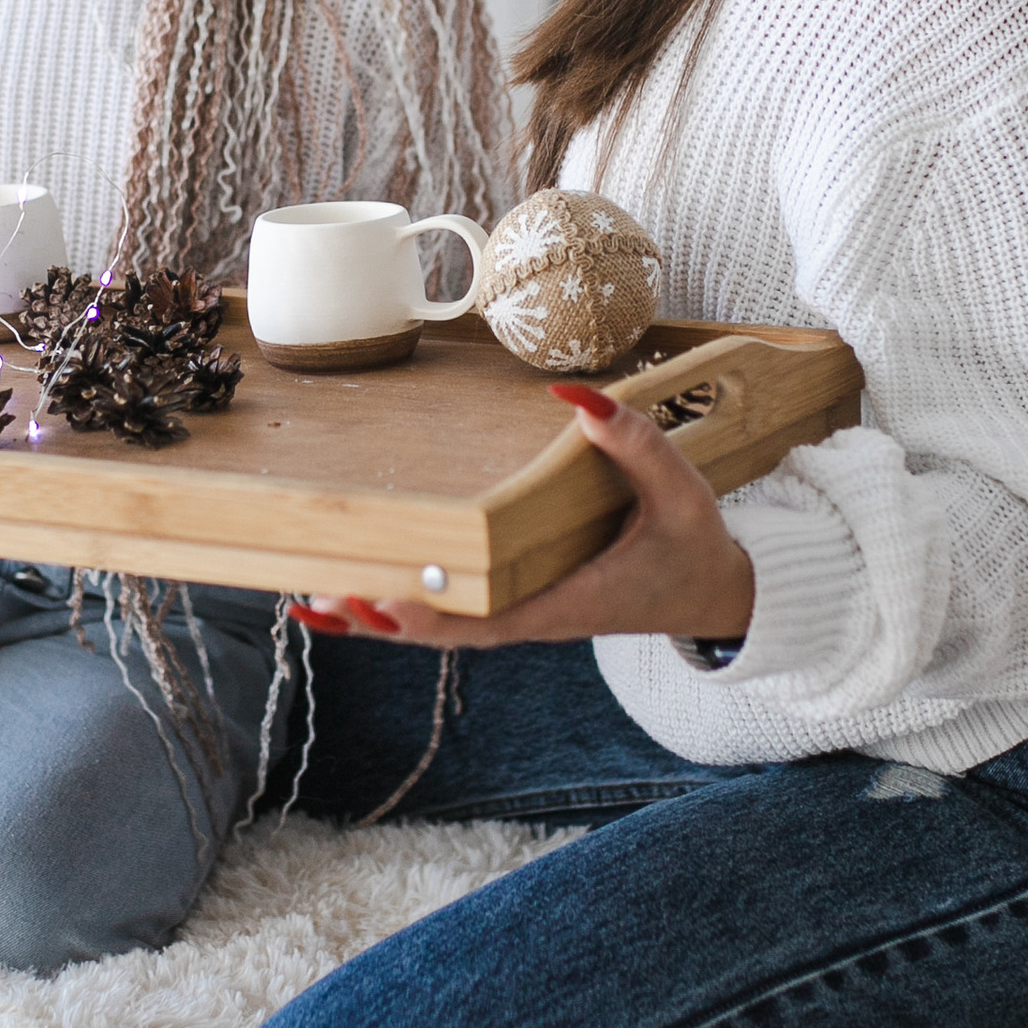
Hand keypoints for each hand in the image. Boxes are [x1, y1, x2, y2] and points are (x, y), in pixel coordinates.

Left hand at [293, 383, 756, 651]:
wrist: (714, 593)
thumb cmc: (695, 543)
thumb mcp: (678, 488)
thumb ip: (632, 441)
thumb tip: (573, 394)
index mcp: (568, 602)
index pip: (486, 622)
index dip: (432, 615)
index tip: (382, 598)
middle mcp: (535, 619)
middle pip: (444, 633)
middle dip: (383, 617)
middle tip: (319, 595)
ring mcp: (524, 617)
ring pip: (440, 630)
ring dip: (379, 616)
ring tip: (313, 600)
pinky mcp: (520, 606)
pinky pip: (453, 618)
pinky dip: (402, 611)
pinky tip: (354, 602)